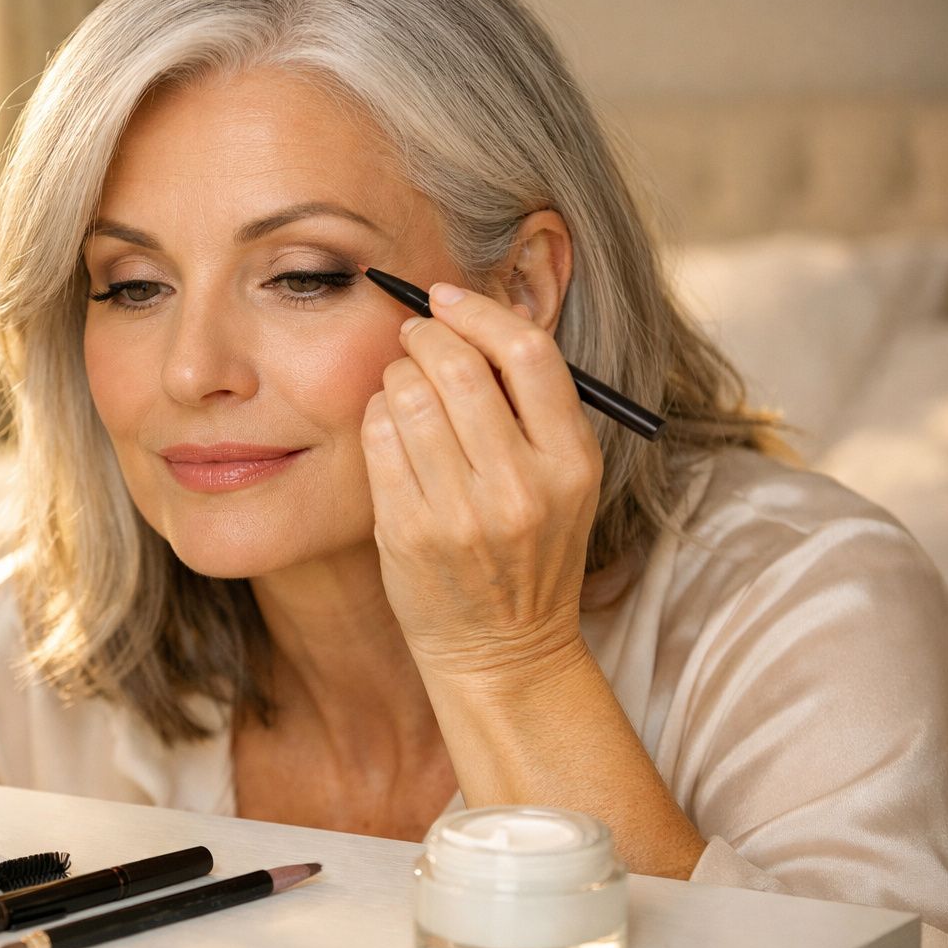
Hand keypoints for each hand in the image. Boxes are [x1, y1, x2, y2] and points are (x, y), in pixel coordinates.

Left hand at [360, 282, 602, 681]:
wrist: (504, 649)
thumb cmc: (528, 552)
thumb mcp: (563, 482)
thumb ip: (532, 409)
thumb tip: (469, 319)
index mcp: (572, 463)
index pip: (529, 354)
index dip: (481, 312)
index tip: (449, 298)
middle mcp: (521, 487)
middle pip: (459, 369)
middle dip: (425, 337)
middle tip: (413, 335)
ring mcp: (461, 513)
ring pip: (408, 398)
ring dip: (395, 375)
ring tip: (402, 384)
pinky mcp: (408, 532)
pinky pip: (377, 439)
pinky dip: (375, 415)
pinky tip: (387, 424)